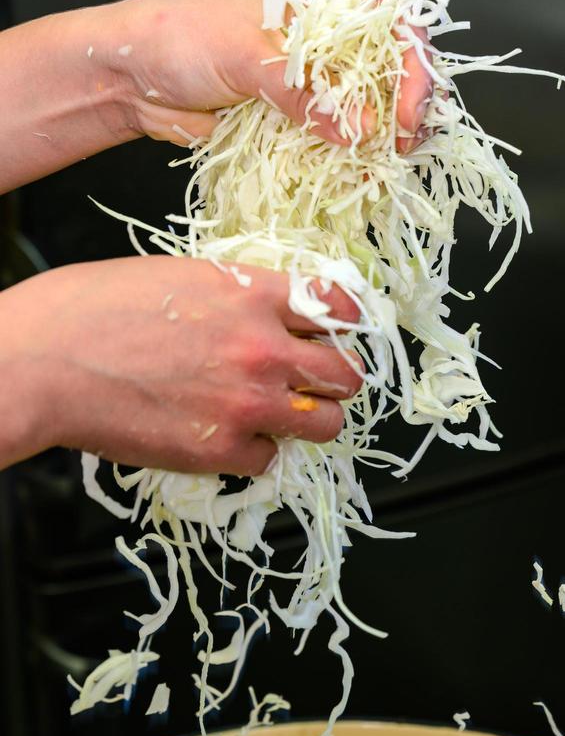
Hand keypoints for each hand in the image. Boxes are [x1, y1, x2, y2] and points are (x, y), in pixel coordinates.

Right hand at [0, 256, 362, 473]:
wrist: (47, 360)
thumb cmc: (94, 309)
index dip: (344, 323)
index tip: (336, 334)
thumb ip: (238, 296)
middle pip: (346, 374)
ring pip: (327, 424)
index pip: (340, 307)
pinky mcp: (224, 450)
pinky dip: (255, 453)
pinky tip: (226, 437)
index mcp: (255, 295)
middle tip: (311, 383)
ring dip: (309, 420)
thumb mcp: (180, 275)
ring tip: (280, 417)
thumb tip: (267, 314)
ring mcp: (249, 403)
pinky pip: (270, 460)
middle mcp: (265, 349)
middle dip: (333, 379)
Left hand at [97, 0, 432, 147]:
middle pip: (390, 76)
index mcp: (320, 7)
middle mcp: (324, 48)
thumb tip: (359, 129)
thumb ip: (302, 92)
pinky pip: (333, 147)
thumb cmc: (180, 36)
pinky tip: (355, 178)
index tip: (408, 112)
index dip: (412, 67)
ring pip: (366, 117)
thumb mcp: (244, 54)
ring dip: (381, 145)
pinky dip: (348, 164)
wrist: (133, 76)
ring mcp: (310, 90)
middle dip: (406, 113)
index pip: (392, 27)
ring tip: (382, 168)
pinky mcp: (294, 127)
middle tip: (401, 149)